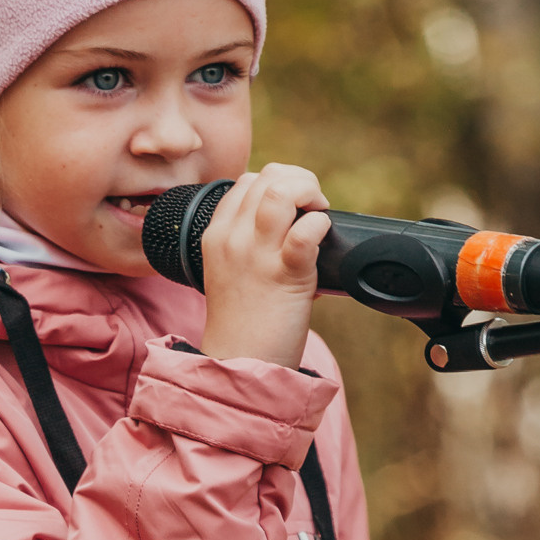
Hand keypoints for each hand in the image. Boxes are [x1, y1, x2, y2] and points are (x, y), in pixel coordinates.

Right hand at [196, 163, 330, 367]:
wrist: (241, 361)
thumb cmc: (244, 321)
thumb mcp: (230, 271)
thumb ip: (250, 243)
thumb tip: (292, 222)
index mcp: (217, 234)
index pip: (247, 181)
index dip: (278, 182)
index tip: (295, 206)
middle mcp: (233, 238)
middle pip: (267, 177)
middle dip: (300, 181)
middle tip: (314, 206)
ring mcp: (256, 255)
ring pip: (281, 191)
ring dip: (309, 192)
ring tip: (319, 211)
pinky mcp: (284, 274)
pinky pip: (307, 230)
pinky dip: (320, 224)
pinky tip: (322, 236)